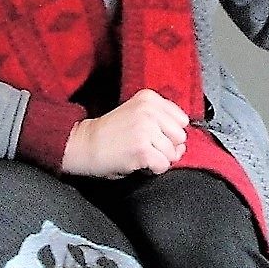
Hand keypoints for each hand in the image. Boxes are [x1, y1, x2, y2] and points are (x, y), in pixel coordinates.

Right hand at [60, 89, 187, 177]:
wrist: (85, 145)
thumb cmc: (110, 134)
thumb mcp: (137, 115)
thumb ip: (162, 123)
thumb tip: (183, 147)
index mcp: (149, 98)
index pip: (181, 119)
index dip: (170, 132)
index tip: (153, 135)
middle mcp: (149, 110)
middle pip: (180, 136)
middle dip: (168, 146)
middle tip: (147, 147)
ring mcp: (146, 129)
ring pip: (173, 153)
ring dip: (159, 159)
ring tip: (140, 154)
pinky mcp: (143, 149)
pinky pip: (163, 165)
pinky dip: (153, 169)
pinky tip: (139, 163)